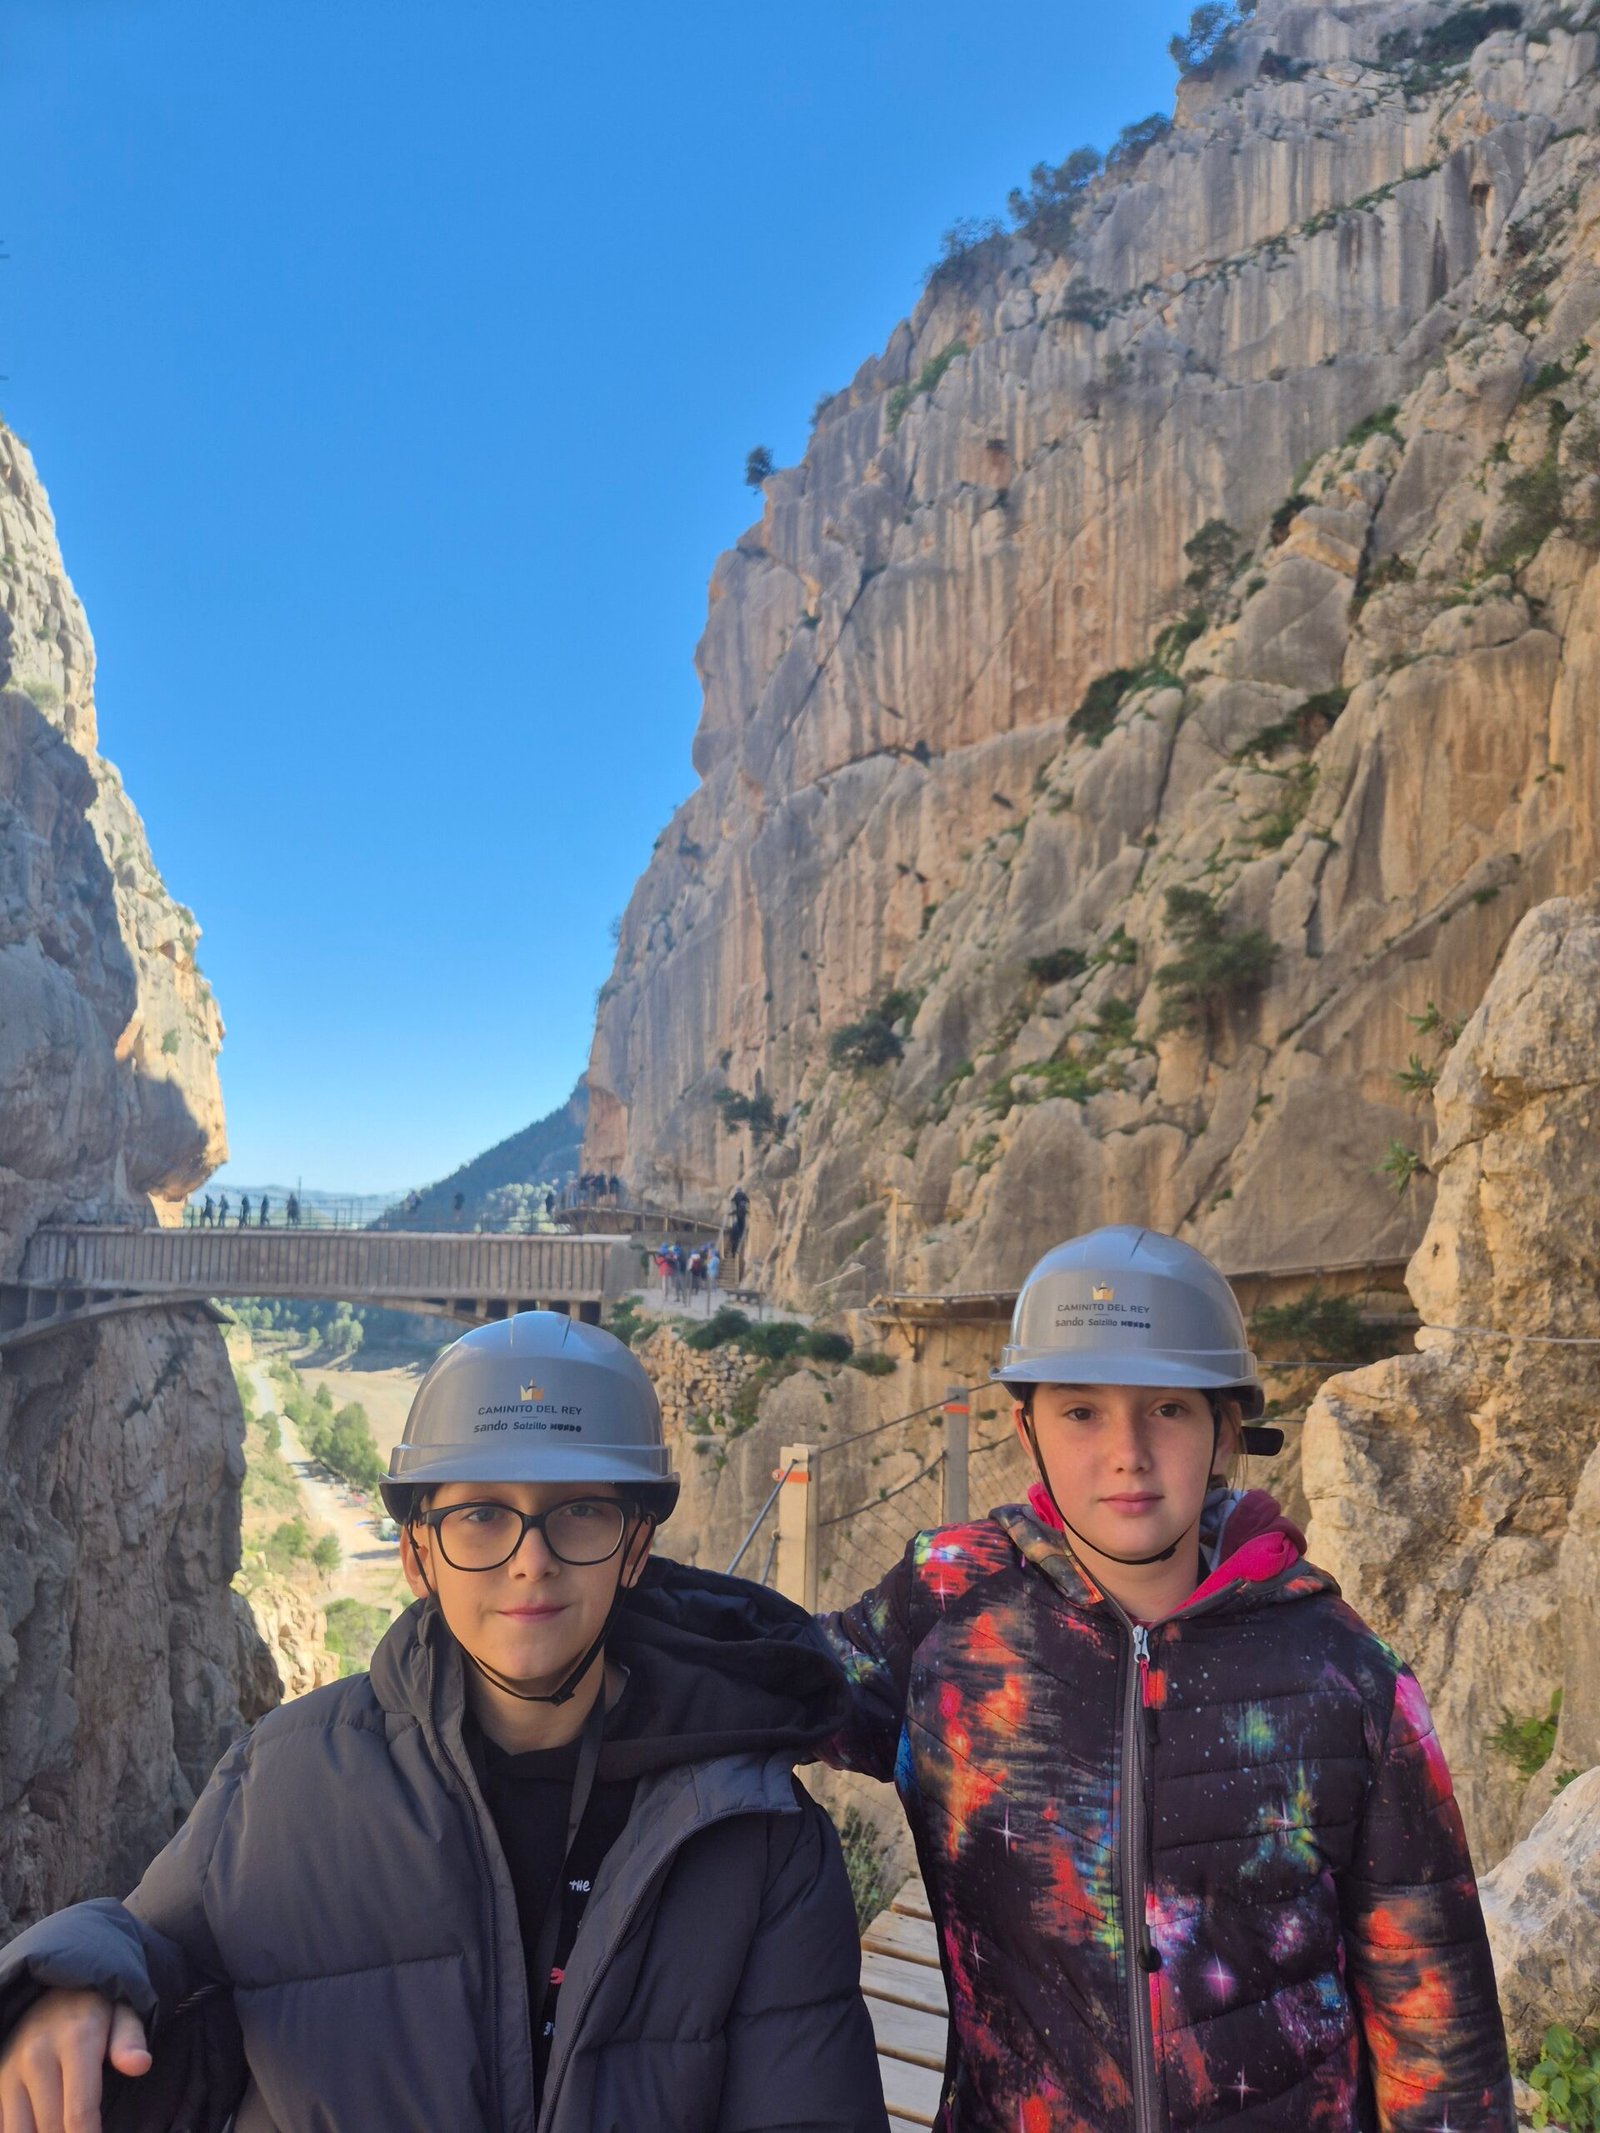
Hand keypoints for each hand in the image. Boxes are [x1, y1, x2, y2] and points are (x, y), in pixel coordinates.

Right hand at [0, 1989, 149, 2132]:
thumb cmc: (95, 2010)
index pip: (80, 2112)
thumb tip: (140, 2065)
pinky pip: (5, 2125)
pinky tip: (44, 2127)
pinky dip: (25, 2131)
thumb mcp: (123, 2014)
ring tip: (67, 2132)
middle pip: (52, 2128)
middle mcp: (37, 2056)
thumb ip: (130, 2040)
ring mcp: (11, 2070)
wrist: (52, 1992)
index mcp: (76, 2039)